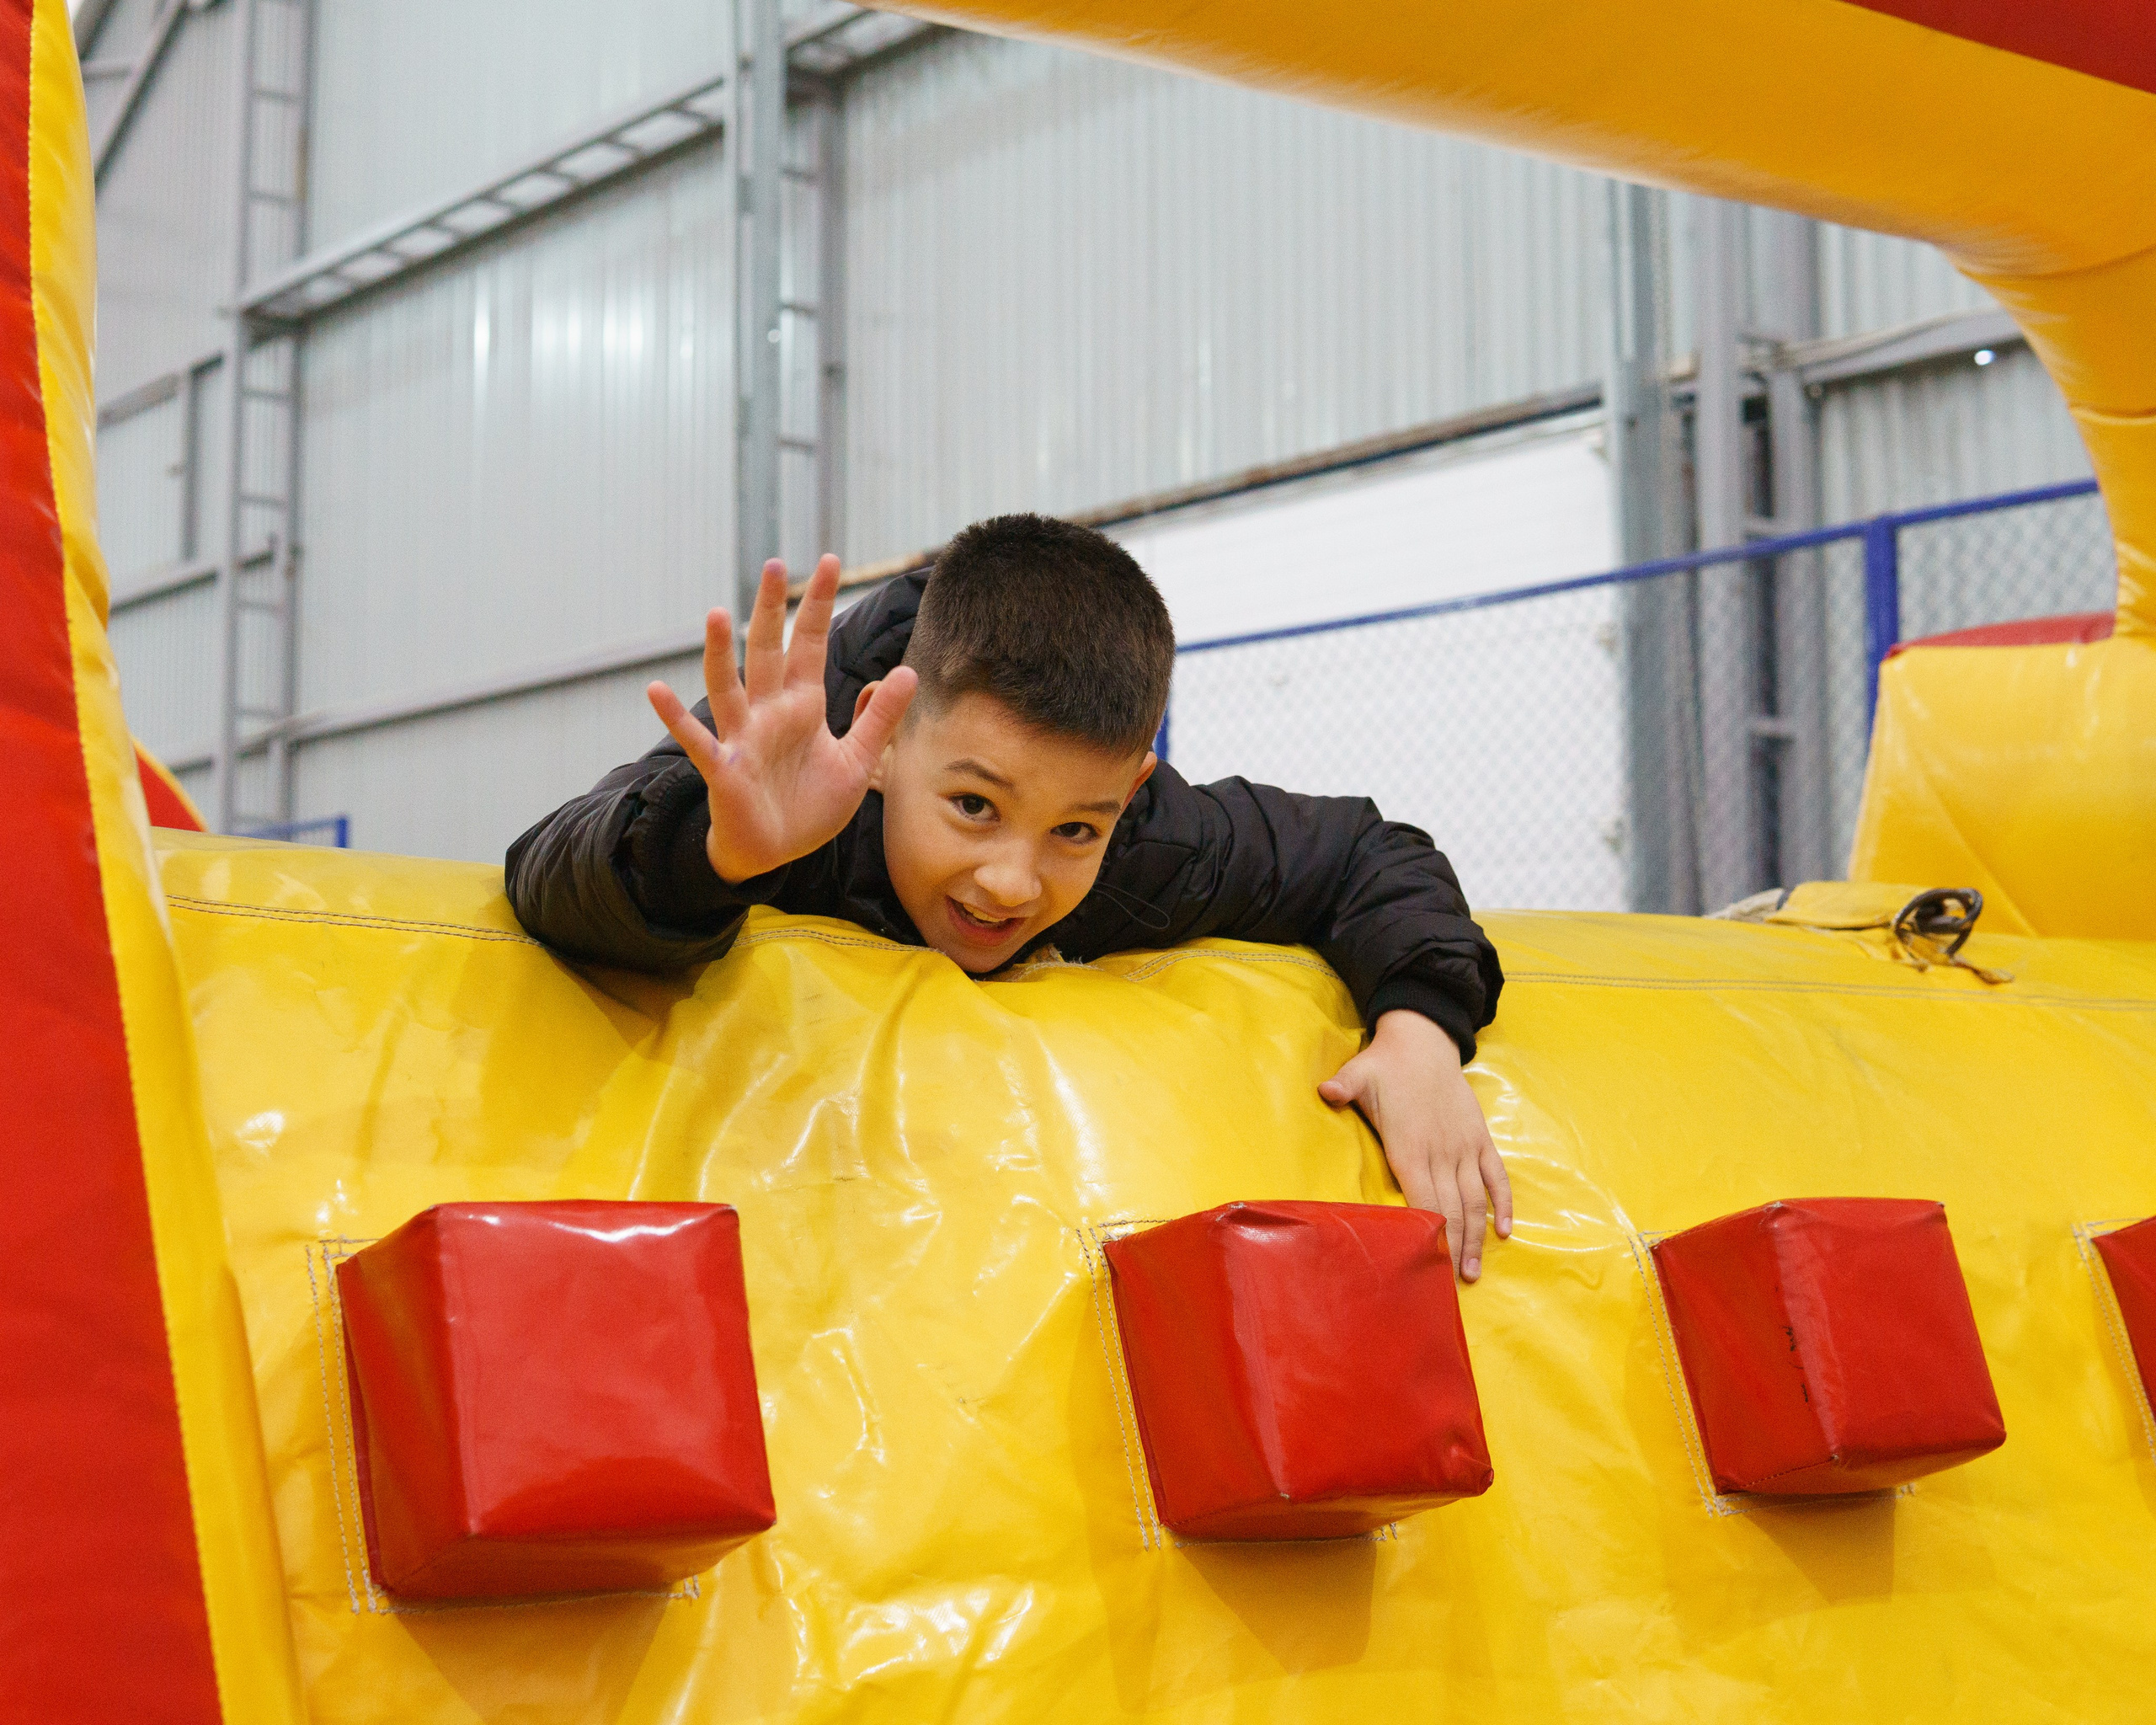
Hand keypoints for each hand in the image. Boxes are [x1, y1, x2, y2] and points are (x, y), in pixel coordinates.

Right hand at [647, 555, 916, 883]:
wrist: (777, 852)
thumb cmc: (810, 806)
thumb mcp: (858, 761)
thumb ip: (879, 718)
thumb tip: (908, 672)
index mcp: (803, 706)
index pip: (811, 645)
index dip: (818, 606)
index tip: (827, 562)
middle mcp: (770, 712)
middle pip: (769, 651)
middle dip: (772, 611)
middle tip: (775, 565)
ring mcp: (743, 737)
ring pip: (728, 686)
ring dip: (720, 652)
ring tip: (717, 614)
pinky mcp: (725, 768)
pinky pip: (697, 740)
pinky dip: (675, 717)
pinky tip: (657, 691)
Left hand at [1318, 1009, 1511, 1280]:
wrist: (1424, 1041)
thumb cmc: (1385, 1064)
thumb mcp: (1358, 1073)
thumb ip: (1342, 1087)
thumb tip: (1323, 1092)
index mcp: (1410, 1147)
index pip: (1423, 1201)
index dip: (1429, 1236)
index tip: (1428, 1268)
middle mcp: (1442, 1153)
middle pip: (1451, 1211)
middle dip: (1452, 1250)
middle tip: (1452, 1288)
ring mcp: (1464, 1147)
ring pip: (1475, 1201)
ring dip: (1476, 1238)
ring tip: (1473, 1272)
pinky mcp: (1479, 1138)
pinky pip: (1497, 1177)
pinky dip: (1503, 1204)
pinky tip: (1505, 1232)